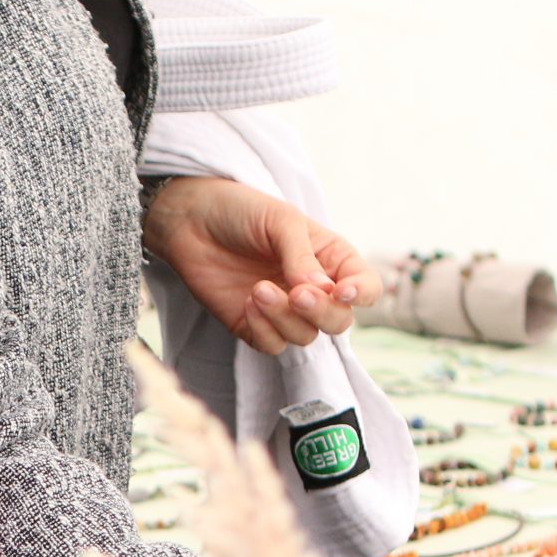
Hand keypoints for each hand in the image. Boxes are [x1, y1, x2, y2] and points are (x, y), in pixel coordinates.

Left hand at [141, 176, 381, 353]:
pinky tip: (247, 301)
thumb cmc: (242, 211)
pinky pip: (273, 345)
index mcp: (331, 260)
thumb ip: (303, 256)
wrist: (190, 220)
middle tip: (297, 294)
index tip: (344, 292)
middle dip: (321, 313)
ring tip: (259, 289)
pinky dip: (264, 329)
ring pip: (304, 336)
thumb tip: (323, 291)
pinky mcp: (254, 326)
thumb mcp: (281, 222)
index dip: (363, 294)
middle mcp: (313, 289)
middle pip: (338, 321)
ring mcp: (284, 311)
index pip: (366, 287)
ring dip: (284, 318)